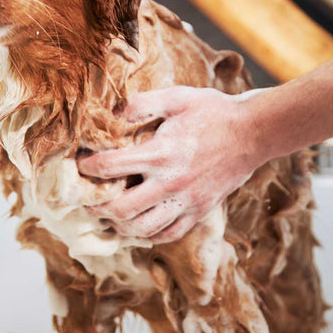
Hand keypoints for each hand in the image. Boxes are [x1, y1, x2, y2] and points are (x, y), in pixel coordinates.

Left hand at [77, 86, 267, 243]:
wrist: (253, 132)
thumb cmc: (213, 111)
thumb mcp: (178, 97)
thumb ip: (143, 103)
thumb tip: (113, 111)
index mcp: (161, 153)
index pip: (111, 166)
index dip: (88, 167)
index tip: (80, 164)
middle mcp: (171, 182)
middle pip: (122, 209)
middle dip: (97, 206)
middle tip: (86, 200)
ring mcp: (187, 201)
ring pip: (143, 229)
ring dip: (119, 225)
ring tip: (108, 215)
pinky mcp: (199, 211)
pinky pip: (169, 234)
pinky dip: (148, 234)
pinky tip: (138, 225)